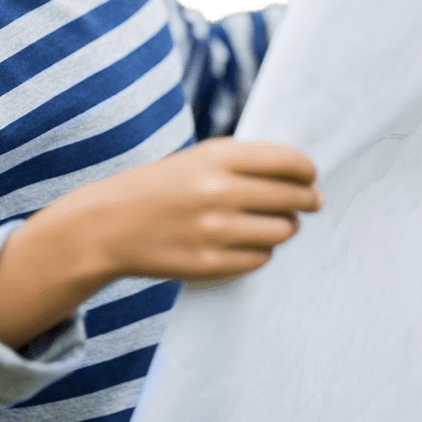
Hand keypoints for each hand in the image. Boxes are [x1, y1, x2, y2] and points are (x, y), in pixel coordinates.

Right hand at [79, 138, 323, 280]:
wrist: (109, 224)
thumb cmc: (162, 185)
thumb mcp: (200, 158)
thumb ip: (245, 163)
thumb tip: (301, 177)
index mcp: (217, 157)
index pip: (286, 161)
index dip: (307, 169)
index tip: (311, 175)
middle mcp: (218, 191)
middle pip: (291, 198)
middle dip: (308, 199)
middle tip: (311, 201)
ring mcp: (214, 231)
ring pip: (281, 231)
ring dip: (287, 226)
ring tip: (280, 222)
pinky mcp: (209, 264)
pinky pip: (259, 258)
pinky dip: (262, 250)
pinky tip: (251, 241)